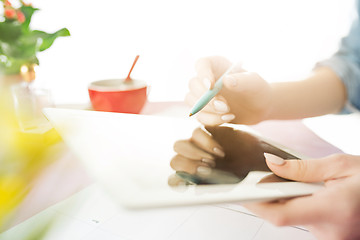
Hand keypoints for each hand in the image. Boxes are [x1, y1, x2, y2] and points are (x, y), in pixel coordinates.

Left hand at [170, 126, 270, 182]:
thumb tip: (196, 189)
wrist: (255, 154)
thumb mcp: (227, 182)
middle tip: (207, 167)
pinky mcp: (204, 130)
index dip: (178, 181)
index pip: (174, 180)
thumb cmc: (240, 170)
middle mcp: (190, 159)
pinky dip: (206, 142)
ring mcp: (195, 144)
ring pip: (179, 145)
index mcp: (192, 175)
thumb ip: (211, 185)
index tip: (191, 182)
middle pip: (174, 161)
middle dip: (188, 165)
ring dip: (194, 152)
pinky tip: (219, 150)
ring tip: (214, 158)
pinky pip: (195, 132)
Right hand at [186, 56, 272, 124]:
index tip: (211, 86)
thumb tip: (226, 81)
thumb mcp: (254, 83)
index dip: (203, 75)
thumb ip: (242, 80)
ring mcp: (203, 94)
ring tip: (228, 113)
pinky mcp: (204, 109)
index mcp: (216, 65)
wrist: (260, 107)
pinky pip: (199, 115)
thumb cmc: (257, 90)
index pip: (202, 64)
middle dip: (206, 98)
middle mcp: (206, 78)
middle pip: (193, 84)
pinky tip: (228, 118)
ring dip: (207, 110)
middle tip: (223, 106)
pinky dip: (211, 120)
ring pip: (191, 101)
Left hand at [244, 153, 359, 239]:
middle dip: (271, 196)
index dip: (256, 204)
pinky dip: (299, 205)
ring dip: (288, 199)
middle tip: (269, 177)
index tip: (243, 191)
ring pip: (293, 218)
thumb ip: (303, 168)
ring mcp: (330, 238)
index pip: (280, 214)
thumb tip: (271, 164)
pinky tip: (309, 193)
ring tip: (301, 183)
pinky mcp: (329, 237)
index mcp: (333, 209)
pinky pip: (304, 220)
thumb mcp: (340, 165)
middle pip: (283, 215)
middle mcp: (331, 231)